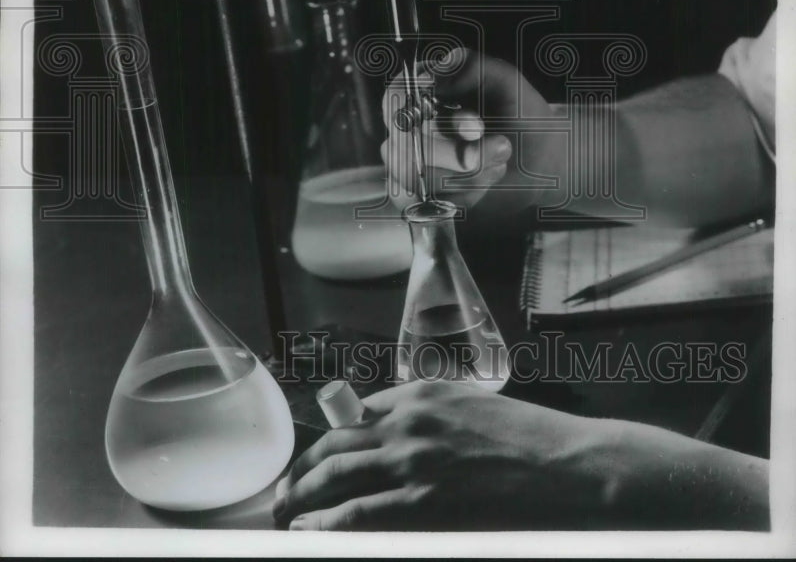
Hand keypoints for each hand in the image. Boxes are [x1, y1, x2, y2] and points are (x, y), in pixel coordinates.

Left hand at [272, 380, 607, 530]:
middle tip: (285, 492)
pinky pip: (357, 513)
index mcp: (420, 395)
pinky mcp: (423, 502)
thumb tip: (395, 435)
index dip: (329, 442)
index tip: (316, 461)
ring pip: (336, 476)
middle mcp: (407, 422)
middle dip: (302, 471)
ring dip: (303, 497)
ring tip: (287, 514)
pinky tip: (311, 530)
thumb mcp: (471, 408)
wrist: (566, 465)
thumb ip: (430, 418)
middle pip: (335, 445)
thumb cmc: (529, 437)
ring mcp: (412, 461)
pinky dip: (326, 523)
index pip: (356, 417)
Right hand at [381, 48, 561, 217]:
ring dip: (469, 174)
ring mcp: (411, 161)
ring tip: (498, 160)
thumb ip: (470, 66)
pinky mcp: (422, 195)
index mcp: (423, 88)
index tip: (474, 124)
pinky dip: (467, 193)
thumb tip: (430, 74)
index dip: (428, 114)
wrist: (541, 161)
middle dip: (460, 154)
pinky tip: (486, 180)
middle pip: (405, 145)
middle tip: (502, 145)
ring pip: (418, 178)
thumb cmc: (522, 116)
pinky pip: (429, 202)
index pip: (396, 98)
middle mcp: (409, 124)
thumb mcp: (506, 82)